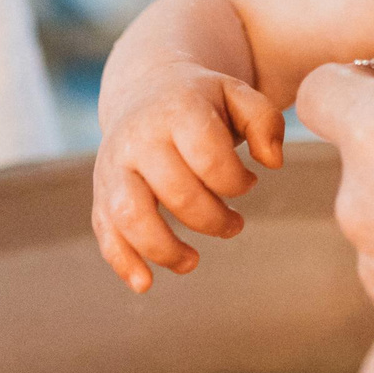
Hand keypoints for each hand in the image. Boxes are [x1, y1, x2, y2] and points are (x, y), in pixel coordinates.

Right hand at [91, 62, 284, 291]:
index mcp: (176, 110)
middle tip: (234, 224)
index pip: (208, 157)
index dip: (236, 182)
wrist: (144, 89)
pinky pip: (105, 231)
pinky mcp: (100, 192)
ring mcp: (113, 166)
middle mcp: (138, 138)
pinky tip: (146, 283)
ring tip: (192, 262)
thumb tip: (273, 163)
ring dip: (166, 249)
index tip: (248, 183)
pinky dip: (122, 261)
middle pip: (175, 193)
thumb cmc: (201, 101)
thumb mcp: (238, 94)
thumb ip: (265, 121)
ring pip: (131, 216)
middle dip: (213, 219)